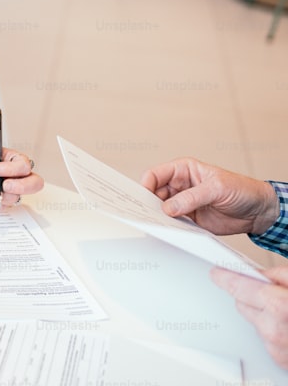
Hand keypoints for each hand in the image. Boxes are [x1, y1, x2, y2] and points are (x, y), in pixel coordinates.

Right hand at [141, 158, 278, 236]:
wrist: (259, 212)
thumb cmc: (241, 190)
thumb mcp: (216, 188)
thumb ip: (192, 198)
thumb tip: (168, 208)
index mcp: (183, 170)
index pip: (156, 175)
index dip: (146, 185)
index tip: (143, 198)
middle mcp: (180, 187)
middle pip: (154, 194)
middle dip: (150, 204)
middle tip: (148, 214)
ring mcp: (184, 204)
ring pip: (162, 210)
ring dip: (160, 218)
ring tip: (159, 225)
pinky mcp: (190, 220)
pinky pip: (174, 224)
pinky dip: (171, 228)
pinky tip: (172, 232)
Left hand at [212, 265, 287, 368]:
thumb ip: (280, 275)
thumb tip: (259, 273)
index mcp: (280, 306)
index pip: (238, 287)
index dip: (226, 277)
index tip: (218, 272)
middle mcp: (275, 330)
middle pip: (242, 303)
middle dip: (251, 294)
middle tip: (272, 292)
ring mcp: (277, 347)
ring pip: (253, 321)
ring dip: (264, 313)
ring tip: (287, 311)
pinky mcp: (280, 360)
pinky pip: (265, 337)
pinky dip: (273, 329)